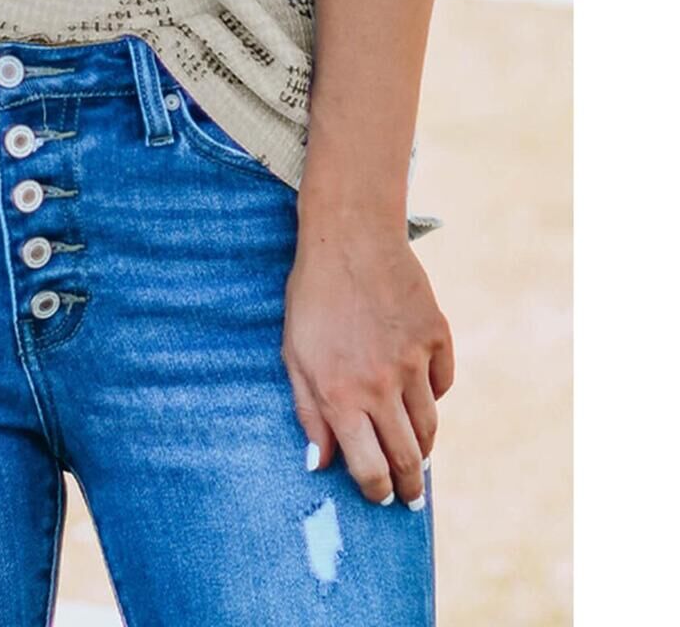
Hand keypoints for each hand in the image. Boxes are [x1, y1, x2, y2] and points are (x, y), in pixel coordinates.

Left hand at [282, 229, 453, 506]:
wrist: (349, 238)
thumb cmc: (313, 297)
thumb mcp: (294, 354)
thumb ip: (308, 412)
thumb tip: (320, 463)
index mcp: (340, 395)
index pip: (369, 469)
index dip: (377, 491)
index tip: (379, 498)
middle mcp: (381, 386)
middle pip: (408, 458)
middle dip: (409, 486)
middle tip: (410, 498)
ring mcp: (414, 362)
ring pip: (429, 426)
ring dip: (424, 447)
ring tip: (417, 455)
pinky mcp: (437, 337)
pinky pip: (442, 384)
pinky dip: (432, 394)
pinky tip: (419, 392)